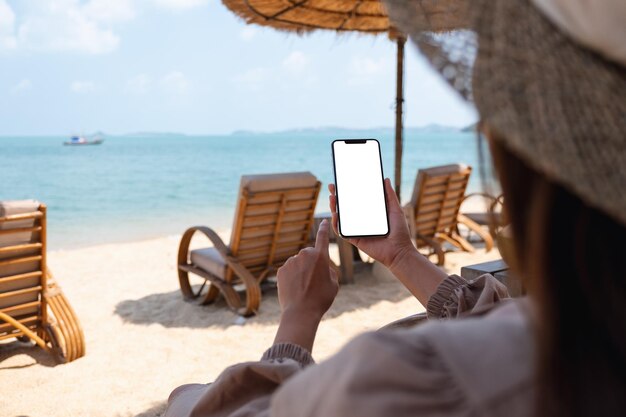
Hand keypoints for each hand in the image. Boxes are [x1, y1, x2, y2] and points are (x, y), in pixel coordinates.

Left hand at [273, 220, 338, 351]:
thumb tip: (321, 266)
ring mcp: (291, 262)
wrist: (301, 312)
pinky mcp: (281, 270)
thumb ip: (329, 270)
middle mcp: (305, 255)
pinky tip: (295, 289)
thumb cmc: (321, 299)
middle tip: (315, 281)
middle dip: (312, 263)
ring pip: (298, 263)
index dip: (324, 229)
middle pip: (309, 254)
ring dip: (301, 271)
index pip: (323, 238)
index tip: (325, 221)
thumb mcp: (334, 284)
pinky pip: (289, 270)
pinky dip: (292, 277)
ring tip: (304, 289)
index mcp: (320, 257)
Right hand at [329, 178, 414, 269]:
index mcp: (370, 213)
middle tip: (332, 187)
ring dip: (334, 208)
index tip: (342, 181)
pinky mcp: (355, 239)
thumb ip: (390, 196)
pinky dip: (336, 224)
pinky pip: (342, 232)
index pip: (356, 200)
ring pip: (341, 218)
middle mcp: (362, 221)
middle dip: (337, 197)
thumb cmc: (399, 231)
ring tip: (332, 198)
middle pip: (346, 208)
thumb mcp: (395, 209)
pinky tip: (335, 215)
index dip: (348, 191)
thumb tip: (385, 179)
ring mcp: (357, 230)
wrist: (399, 250)